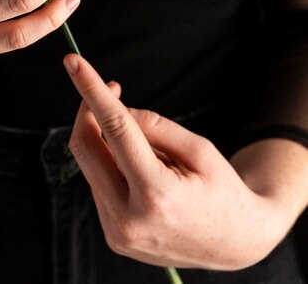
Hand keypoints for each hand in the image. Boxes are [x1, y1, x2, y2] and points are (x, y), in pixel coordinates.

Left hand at [64, 54, 288, 269]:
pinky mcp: (113, 236)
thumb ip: (155, 126)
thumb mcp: (200, 149)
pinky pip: (99, 183)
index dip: (91, 90)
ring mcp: (117, 233)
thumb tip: (116, 110)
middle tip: (114, 88)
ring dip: (107, 141)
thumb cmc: (223, 192)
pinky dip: (112, 164)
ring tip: (152, 151)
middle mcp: (129, 219)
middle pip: (86, 146)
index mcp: (157, 195)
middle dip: (90, 110)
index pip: (115, 128)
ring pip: (90, 164)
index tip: (73, 62)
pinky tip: (143, 172)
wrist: (235, 245)